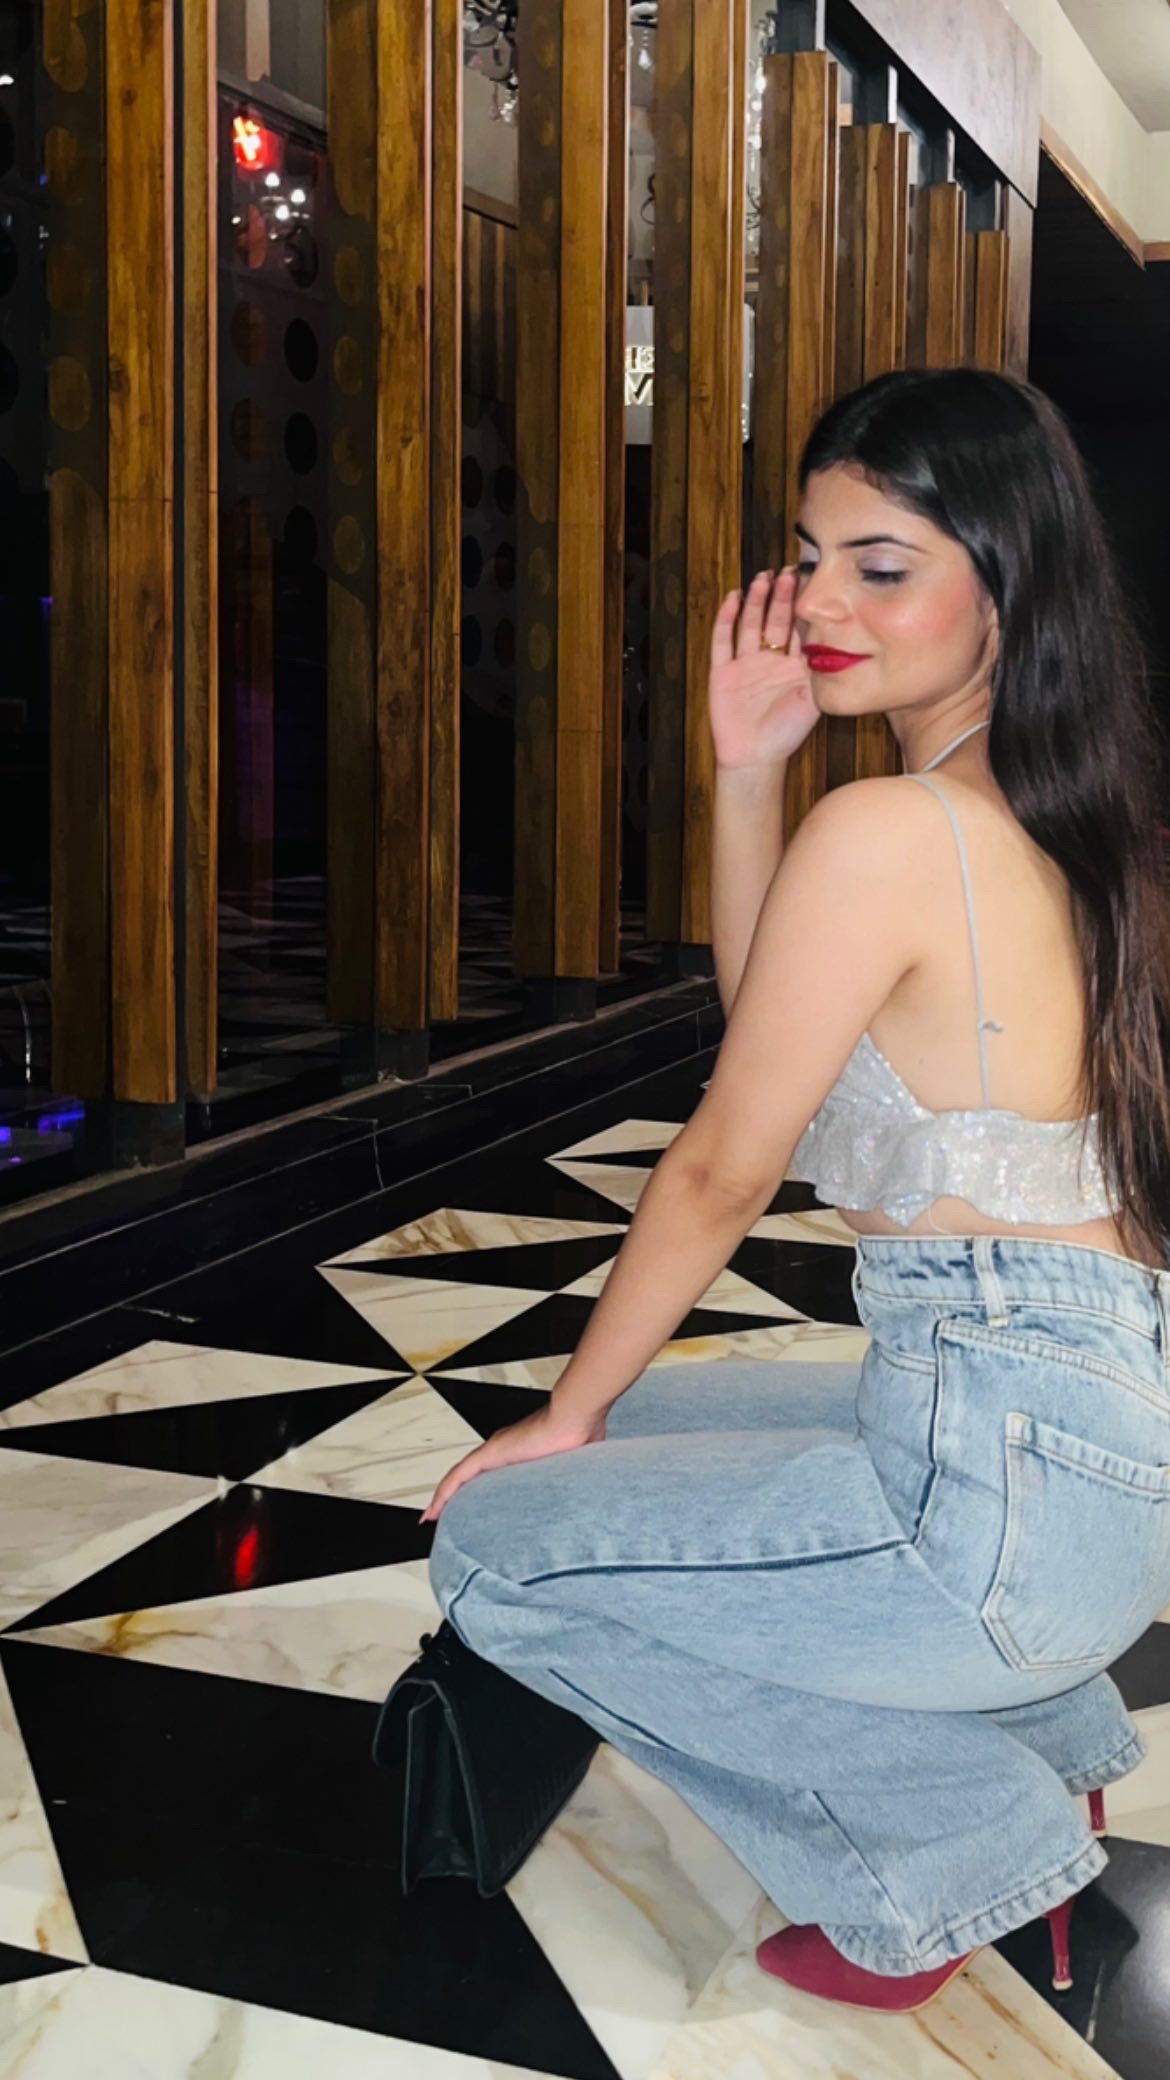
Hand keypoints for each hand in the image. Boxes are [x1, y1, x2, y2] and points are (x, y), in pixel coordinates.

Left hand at [421, 1405, 606, 1523]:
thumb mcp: (572, 1464)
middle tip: (441, 1514)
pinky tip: (434, 1508)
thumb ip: (569, 1474)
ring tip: (430, 1515)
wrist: (577, 1416)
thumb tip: (584, 1489)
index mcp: (519, 1452)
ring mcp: (495, 1450)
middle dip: (453, 1496)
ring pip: (458, 1477)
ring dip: (443, 1497)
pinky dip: (444, 1492)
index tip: (467, 1505)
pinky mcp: (491, 1453)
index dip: (474, 1488)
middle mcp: (502, 1449)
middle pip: (468, 1476)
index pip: (488, 1473)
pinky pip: (459, 1476)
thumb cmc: (581, 1433)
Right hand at [709, 568, 818, 771]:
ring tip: (764, 577)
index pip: (798, 627)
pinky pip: (723, 640)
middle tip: (790, 570)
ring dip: (757, 601)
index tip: (812, 581)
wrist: (755, 758)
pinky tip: (734, 599)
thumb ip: (821, 672)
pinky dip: (727, 619)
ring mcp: (745, 664)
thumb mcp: (812, 699)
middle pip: (775, 619)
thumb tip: (837, 641)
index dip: (804, 605)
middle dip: (782, 595)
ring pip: (750, 624)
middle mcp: (769, 659)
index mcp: (792, 665)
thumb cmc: (786, 733)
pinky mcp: (723, 672)